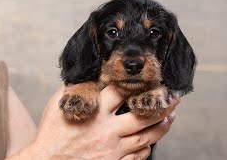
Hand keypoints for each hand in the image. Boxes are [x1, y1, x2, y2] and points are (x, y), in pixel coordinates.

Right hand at [6, 85, 179, 159]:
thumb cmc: (52, 133)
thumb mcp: (58, 104)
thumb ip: (77, 90)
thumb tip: (90, 76)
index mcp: (96, 111)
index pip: (122, 92)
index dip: (137, 83)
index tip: (149, 79)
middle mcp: (107, 130)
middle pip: (142, 115)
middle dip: (162, 105)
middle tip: (174, 98)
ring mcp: (112, 149)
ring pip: (145, 137)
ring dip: (161, 126)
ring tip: (171, 117)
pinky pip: (137, 157)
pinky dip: (146, 148)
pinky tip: (150, 142)